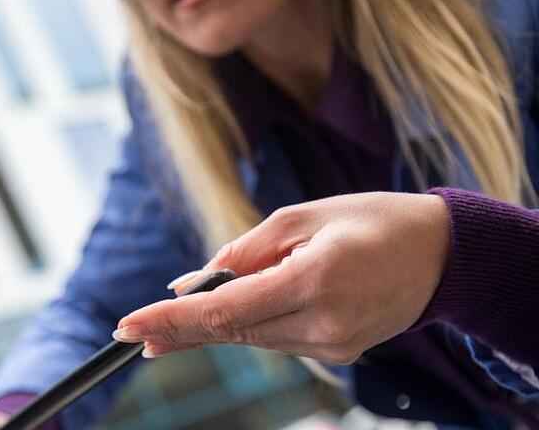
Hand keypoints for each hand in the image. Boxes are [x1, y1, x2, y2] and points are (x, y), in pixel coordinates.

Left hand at [113, 192, 450, 363]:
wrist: (440, 255)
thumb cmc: (371, 220)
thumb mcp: (302, 216)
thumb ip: (242, 251)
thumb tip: (191, 283)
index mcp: (315, 280)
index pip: (225, 311)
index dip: (172, 321)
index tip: (129, 327)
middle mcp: (323, 324)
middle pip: (231, 332)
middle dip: (178, 331)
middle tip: (131, 332)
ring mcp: (333, 346)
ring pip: (250, 338)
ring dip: (209, 328)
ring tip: (165, 323)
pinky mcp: (338, 353)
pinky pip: (275, 339)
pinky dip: (245, 325)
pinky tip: (224, 315)